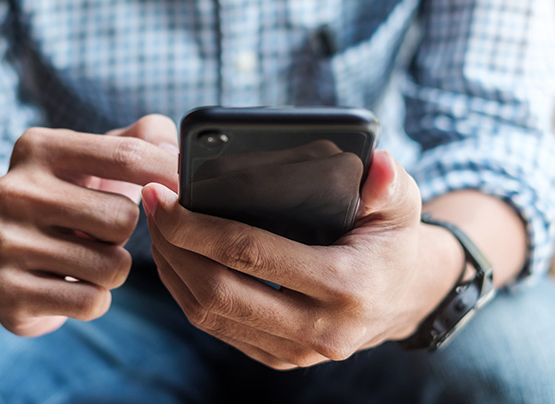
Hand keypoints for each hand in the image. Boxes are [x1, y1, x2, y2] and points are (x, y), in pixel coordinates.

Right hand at [0, 115, 178, 335]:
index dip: (168, 174)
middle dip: (125, 233)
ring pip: (112, 266)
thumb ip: (143, 137)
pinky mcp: (5, 291)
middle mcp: (13, 190)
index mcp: (38, 147)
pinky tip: (72, 284)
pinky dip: (95, 298)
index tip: (188, 188)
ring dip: (113, 269)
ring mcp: (4, 242)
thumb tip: (172, 147)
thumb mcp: (96, 159)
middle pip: (123, 218)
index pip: (127, 156)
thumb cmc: (70, 199)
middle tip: (100, 232)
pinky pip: (91, 302)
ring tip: (85, 257)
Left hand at [143, 150, 463, 368]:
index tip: (165, 196)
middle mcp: (319, 329)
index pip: (251, 254)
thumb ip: (388, 183)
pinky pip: (217, 329)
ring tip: (157, 228)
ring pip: (209, 315)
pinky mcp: (279, 358)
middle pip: (218, 291)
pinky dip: (186, 293)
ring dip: (173, 270)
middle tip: (152, 206)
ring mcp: (296, 351)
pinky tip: (176, 259)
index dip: (197, 226)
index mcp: (346, 286)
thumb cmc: (392, 242)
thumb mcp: (401, 205)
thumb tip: (374, 163)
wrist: (402, 298)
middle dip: (174, 246)